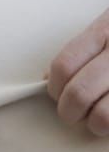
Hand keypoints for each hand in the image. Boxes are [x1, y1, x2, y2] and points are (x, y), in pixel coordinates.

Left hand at [48, 6, 108, 134]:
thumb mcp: (108, 27)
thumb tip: (49, 79)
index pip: (64, 66)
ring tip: (98, 121)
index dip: (55, 88)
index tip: (57, 95)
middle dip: (69, 111)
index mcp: (107, 31)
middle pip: (79, 93)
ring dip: (96, 125)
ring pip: (104, 116)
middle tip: (73, 113)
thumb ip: (83, 50)